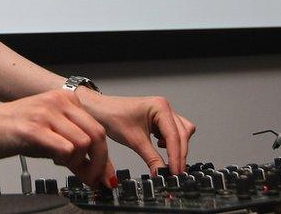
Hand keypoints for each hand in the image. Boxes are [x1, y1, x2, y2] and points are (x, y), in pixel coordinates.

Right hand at [0, 90, 115, 187]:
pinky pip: (65, 147)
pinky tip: (55, 160)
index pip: (98, 129)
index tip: (104, 175)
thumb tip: (96, 172)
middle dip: (99, 163)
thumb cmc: (16, 129)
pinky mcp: (34, 129)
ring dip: (78, 163)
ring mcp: (46, 114)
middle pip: (97, 135)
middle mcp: (59, 102)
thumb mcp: (51, 135)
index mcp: (66, 99)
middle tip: (93, 179)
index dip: (104, 157)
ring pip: (83, 143)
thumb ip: (74, 150)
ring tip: (65, 165)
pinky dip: (66, 160)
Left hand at [77, 91, 194, 174]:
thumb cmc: (112, 116)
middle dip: (179, 154)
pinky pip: (173, 132)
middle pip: (182, 135)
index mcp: (160, 107)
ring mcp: (163, 113)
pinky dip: (171, 143)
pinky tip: (160, 148)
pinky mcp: (159, 119)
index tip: (176, 172)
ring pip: (181, 133)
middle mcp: (164, 108)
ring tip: (168, 161)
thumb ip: (152, 158)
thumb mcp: (134, 140)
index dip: (176, 157)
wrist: (99, 110)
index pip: (174, 136)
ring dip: (177, 147)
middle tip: (174, 172)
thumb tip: (162, 173)